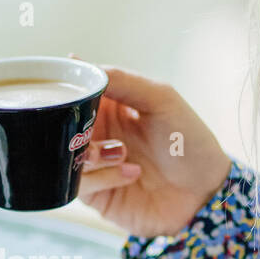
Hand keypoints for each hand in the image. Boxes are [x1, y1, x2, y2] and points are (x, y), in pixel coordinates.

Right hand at [74, 63, 232, 237]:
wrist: (205, 193)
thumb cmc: (190, 143)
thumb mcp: (161, 100)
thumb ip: (123, 80)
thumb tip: (79, 64)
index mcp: (111, 106)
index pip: (76, 90)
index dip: (64, 86)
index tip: (54, 83)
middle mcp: (98, 133)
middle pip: (61, 124)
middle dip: (69, 124)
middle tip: (86, 125)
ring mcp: (94, 164)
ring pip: (64, 154)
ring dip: (90, 152)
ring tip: (122, 153)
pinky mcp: (95, 194)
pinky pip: (78, 182)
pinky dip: (101, 175)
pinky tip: (131, 173)